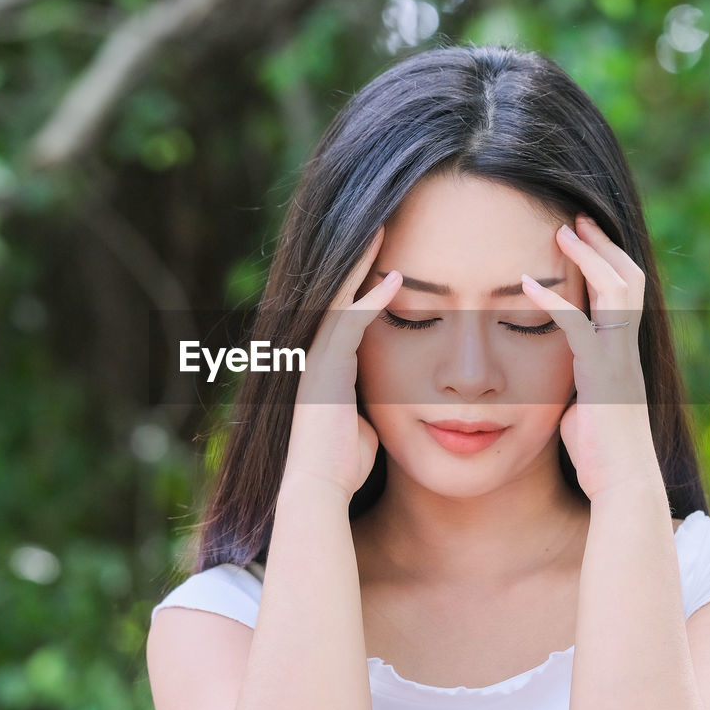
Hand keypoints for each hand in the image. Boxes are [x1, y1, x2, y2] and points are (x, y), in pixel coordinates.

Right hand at [282, 226, 401, 500]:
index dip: (364, 280)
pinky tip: (395, 277)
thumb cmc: (343, 464)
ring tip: (385, 229)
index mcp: (324, 363)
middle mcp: (313, 353)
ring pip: (339, 296)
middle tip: (381, 222)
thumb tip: (395, 401)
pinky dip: (371, 298)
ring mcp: (314, 357)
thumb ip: (374, 403)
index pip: (345, 308)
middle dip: (358, 258)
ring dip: (363, 264)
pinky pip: (349, 321)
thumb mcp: (363, 425)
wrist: (319, 487)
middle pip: (336, 291)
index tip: (387, 253)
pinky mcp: (324, 366)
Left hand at [520, 214, 659, 498]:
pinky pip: (579, 327)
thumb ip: (576, 383)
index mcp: (623, 353)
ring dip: (588, 257)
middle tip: (575, 217)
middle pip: (627, 278)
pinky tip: (527, 283)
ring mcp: (619, 360)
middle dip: (602, 245)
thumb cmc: (600, 454)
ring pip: (615, 291)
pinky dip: (554, 301)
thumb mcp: (585, 406)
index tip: (582, 235)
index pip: (623, 292)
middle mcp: (627, 349)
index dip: (606, 260)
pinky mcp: (602, 376)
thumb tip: (559, 379)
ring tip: (560, 231)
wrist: (622, 485)